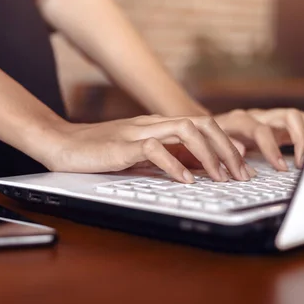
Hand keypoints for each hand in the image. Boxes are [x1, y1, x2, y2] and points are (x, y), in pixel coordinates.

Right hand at [49, 115, 253, 183]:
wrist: (61, 143)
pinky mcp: (122, 145)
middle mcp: (152, 123)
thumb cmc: (97, 151)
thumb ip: (164, 157)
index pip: (202, 125)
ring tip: (220, 177)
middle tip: (240, 174)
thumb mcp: (138, 155)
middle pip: (202, 123)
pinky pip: (154, 149)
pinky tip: (186, 180)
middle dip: (226, 148)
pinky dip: (175, 164)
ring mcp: (137, 131)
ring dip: (208, 155)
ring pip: (185, 131)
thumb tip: (196, 170)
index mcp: (157, 125)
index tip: (242, 165)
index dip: (227, 143)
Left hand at [214, 108, 303, 169]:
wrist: (205, 128)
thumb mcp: (210, 144)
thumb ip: (224, 148)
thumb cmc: (207, 138)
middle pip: (289, 116)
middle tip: (302, 162)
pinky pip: (297, 127)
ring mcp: (268, 120)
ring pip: (297, 118)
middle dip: (301, 138)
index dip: (272, 148)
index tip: (280, 167)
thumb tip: (242, 152)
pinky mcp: (275, 127)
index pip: (261, 130)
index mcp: (239, 120)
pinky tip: (302, 157)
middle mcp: (257, 116)